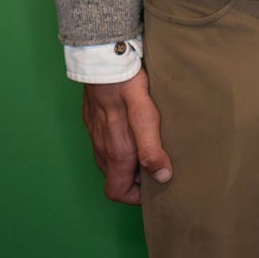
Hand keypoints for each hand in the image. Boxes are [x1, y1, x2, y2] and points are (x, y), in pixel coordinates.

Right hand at [81, 69, 170, 203]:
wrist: (105, 61)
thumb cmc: (127, 88)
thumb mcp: (145, 118)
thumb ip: (151, 149)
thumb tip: (163, 176)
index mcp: (114, 153)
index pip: (117, 192)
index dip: (134, 197)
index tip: (153, 186)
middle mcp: (102, 148)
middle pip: (115, 177)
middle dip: (135, 178)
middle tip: (158, 164)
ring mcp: (96, 133)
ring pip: (111, 160)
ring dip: (129, 160)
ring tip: (152, 145)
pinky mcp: (95, 119)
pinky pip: (106, 142)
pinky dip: (122, 144)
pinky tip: (137, 127)